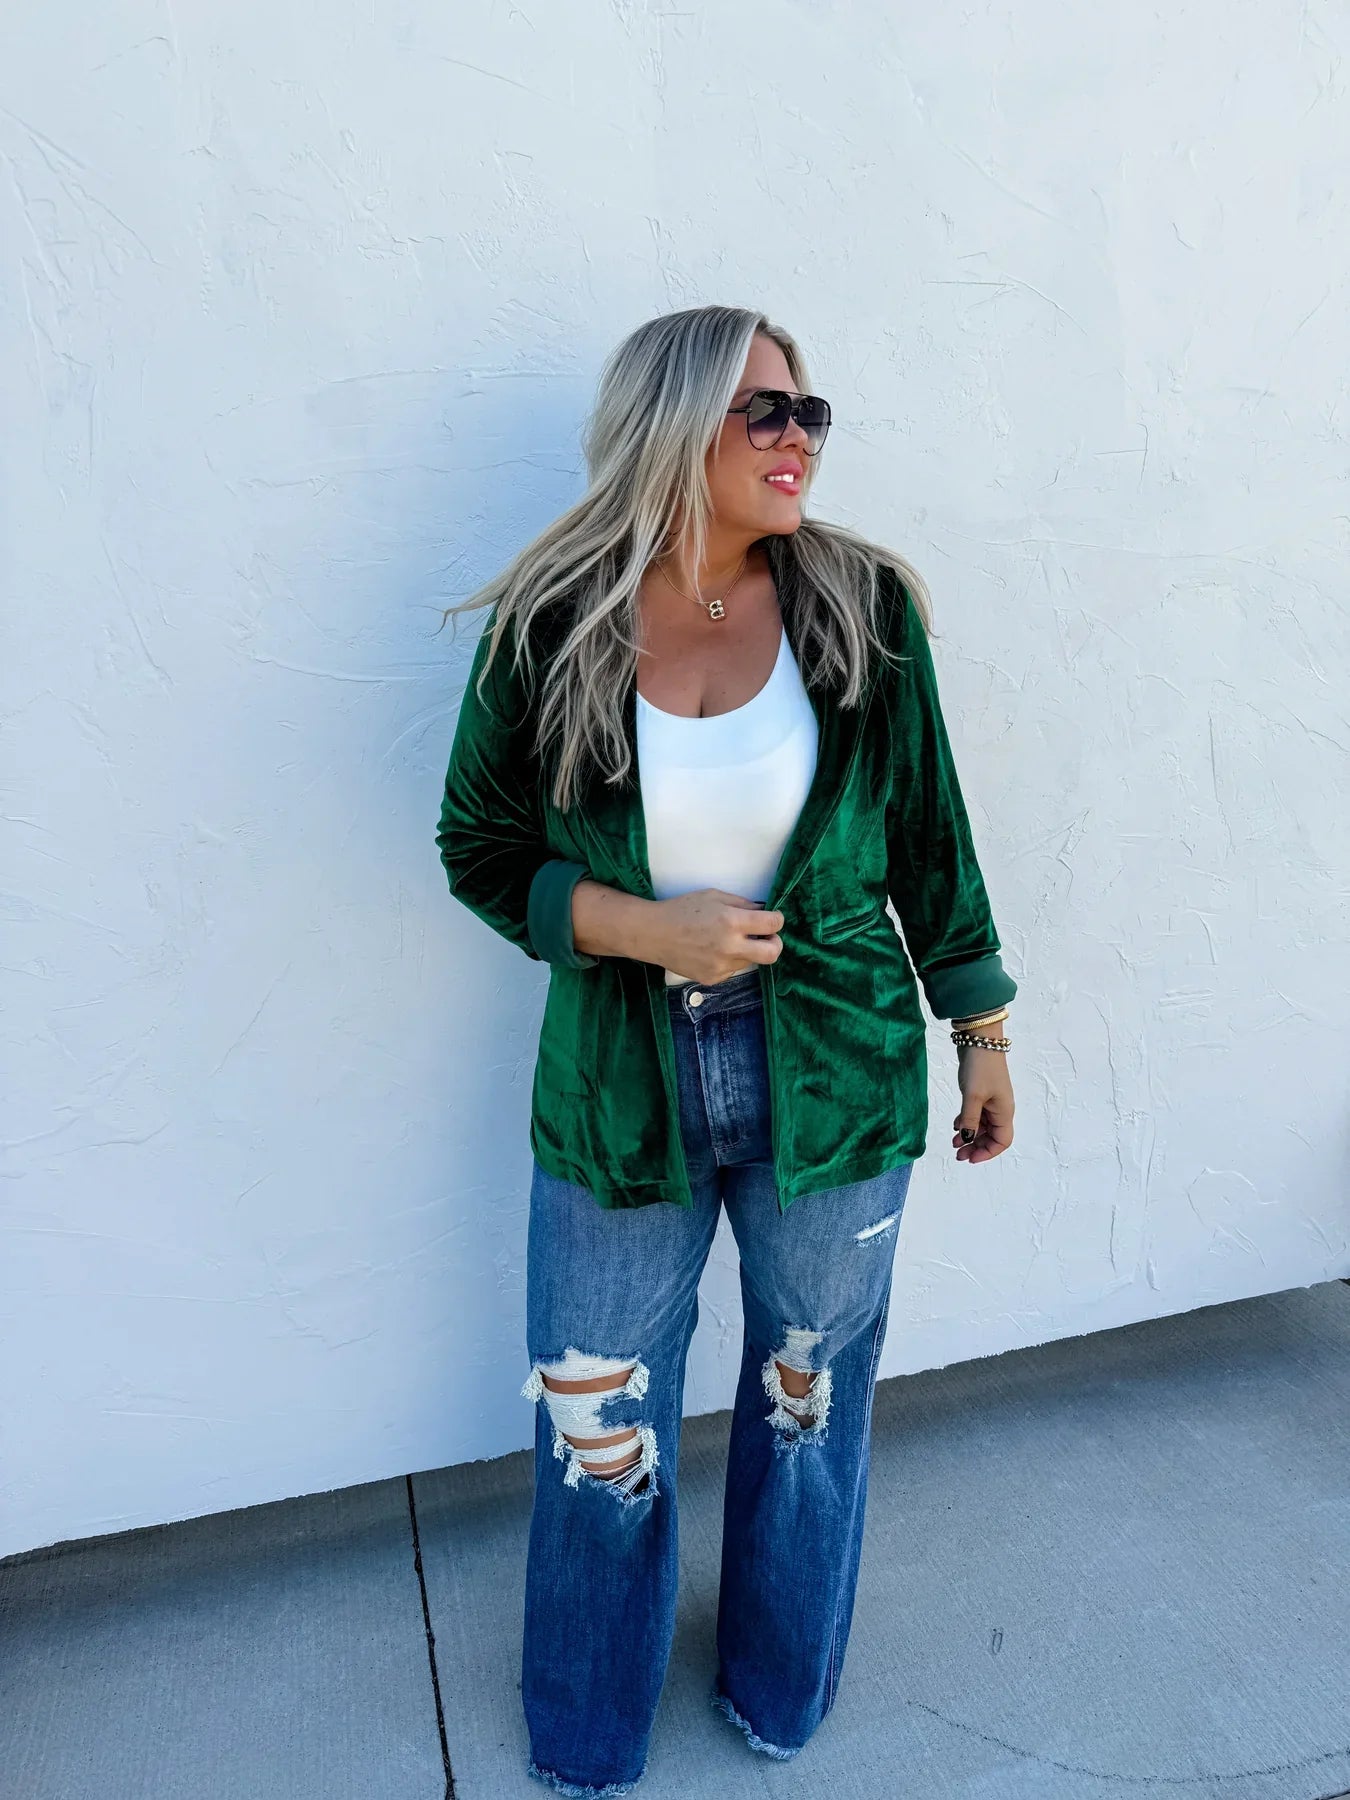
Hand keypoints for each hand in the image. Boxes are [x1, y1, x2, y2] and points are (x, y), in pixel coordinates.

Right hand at [638, 888, 783, 984]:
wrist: (653, 934)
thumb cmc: (681, 909)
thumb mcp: (713, 896)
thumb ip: (742, 904)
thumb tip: (763, 911)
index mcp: (731, 921)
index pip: (772, 924)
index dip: (777, 919)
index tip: (773, 918)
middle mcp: (730, 947)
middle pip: (772, 953)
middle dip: (776, 943)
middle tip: (767, 937)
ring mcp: (721, 966)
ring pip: (751, 961)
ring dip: (748, 950)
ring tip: (728, 940)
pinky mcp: (712, 978)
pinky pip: (732, 969)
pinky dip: (729, 960)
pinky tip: (711, 951)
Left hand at [952, 1047, 1013, 1163]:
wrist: (979, 1040)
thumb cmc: (980, 1068)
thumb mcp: (973, 1097)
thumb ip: (969, 1120)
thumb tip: (967, 1140)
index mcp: (1004, 1112)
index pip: (1002, 1141)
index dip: (988, 1152)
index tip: (970, 1158)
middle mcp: (1000, 1109)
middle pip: (992, 1136)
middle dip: (976, 1146)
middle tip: (957, 1154)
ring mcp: (991, 1100)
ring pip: (983, 1126)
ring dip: (969, 1135)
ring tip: (953, 1142)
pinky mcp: (982, 1092)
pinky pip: (976, 1114)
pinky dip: (966, 1122)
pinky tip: (954, 1125)